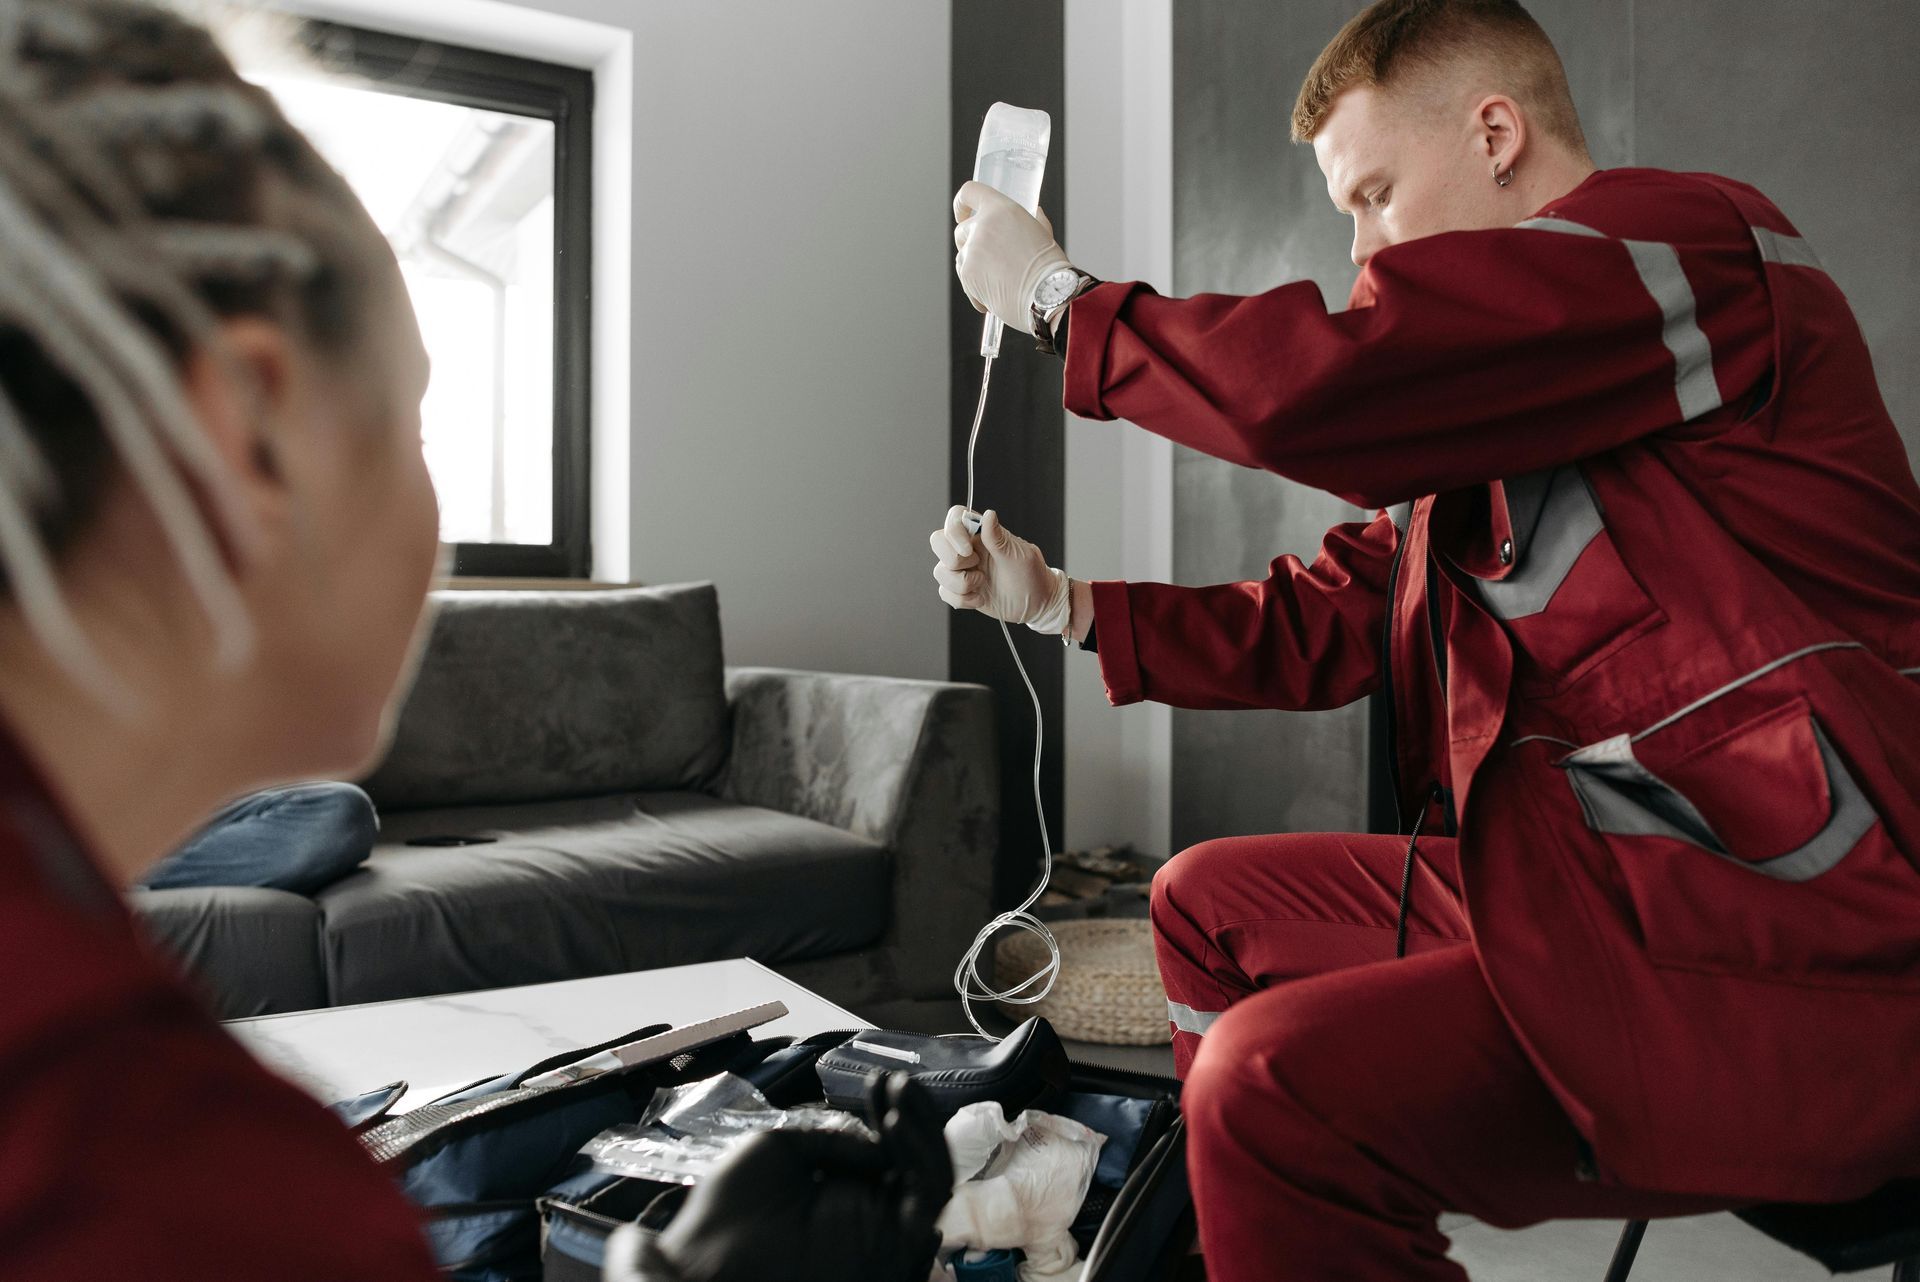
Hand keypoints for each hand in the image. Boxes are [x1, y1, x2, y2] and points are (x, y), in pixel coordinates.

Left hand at [607, 1074, 951, 1281]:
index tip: (880, 1079)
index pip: (881, 1147)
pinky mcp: (890, 1243)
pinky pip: (926, 1200)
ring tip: (900, 1093)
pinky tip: (893, 1124)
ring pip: (929, 1176)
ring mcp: (880, 1226)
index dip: (886, 1111)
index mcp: (837, 1187)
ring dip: (922, 1129)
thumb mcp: (777, 1149)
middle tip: (897, 1080)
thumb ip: (828, 1138)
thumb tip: (875, 1142)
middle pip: (912, 1159)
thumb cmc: (726, 1211)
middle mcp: (865, 1206)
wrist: (705, 1262)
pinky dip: (921, 1158)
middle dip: (911, 1113)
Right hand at [930, 506, 1069, 632]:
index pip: (955, 518)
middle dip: (953, 560)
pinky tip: (979, 599)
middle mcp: (968, 549)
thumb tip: (988, 515)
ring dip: (960, 583)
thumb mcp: (1020, 556)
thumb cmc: (1033, 575)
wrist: (1037, 604)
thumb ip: (999, 538)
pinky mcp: (961, 590)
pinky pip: (944, 592)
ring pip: (939, 571)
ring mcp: (963, 570)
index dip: (953, 531)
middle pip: (938, 542)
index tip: (968, 550)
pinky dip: (961, 599)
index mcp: (982, 535)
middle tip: (976, 567)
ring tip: (982, 585)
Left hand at [953, 181, 1073, 334]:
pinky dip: (975, 289)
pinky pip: (964, 280)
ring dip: (974, 268)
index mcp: (1002, 209)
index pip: (970, 192)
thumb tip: (1036, 212)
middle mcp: (983, 226)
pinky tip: (994, 295)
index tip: (961, 214)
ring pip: (961, 257)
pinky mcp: (967, 274)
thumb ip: (1034, 221)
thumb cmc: (1050, 268)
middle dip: (970, 244)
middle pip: (961, 230)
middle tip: (988, 259)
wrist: (1047, 295)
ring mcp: (972, 250)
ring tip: (999, 281)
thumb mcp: (1044, 234)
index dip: (961, 203)